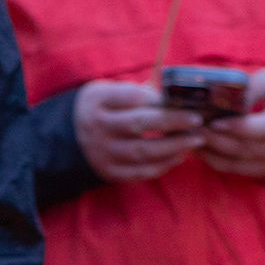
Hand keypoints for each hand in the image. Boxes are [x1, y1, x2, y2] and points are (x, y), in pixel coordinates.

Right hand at [74, 79, 203, 182]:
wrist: (68, 140)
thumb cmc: (99, 109)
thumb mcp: (106, 91)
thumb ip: (133, 93)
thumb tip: (168, 96)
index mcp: (99, 102)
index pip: (129, 96)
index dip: (155, 97)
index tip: (177, 97)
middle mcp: (100, 128)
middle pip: (140, 124)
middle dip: (172, 121)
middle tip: (197, 120)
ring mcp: (105, 153)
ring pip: (143, 152)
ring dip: (173, 147)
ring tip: (196, 140)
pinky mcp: (111, 172)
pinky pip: (139, 172)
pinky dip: (162, 166)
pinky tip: (179, 157)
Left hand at [201, 65, 264, 178]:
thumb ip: (255, 84)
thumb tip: (225, 94)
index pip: (260, 129)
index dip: (235, 127)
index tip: (212, 120)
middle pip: (244, 149)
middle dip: (215, 140)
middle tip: (192, 128)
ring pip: (239, 165)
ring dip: (212, 154)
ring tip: (192, 139)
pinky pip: (242, 172)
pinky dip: (220, 163)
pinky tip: (204, 151)